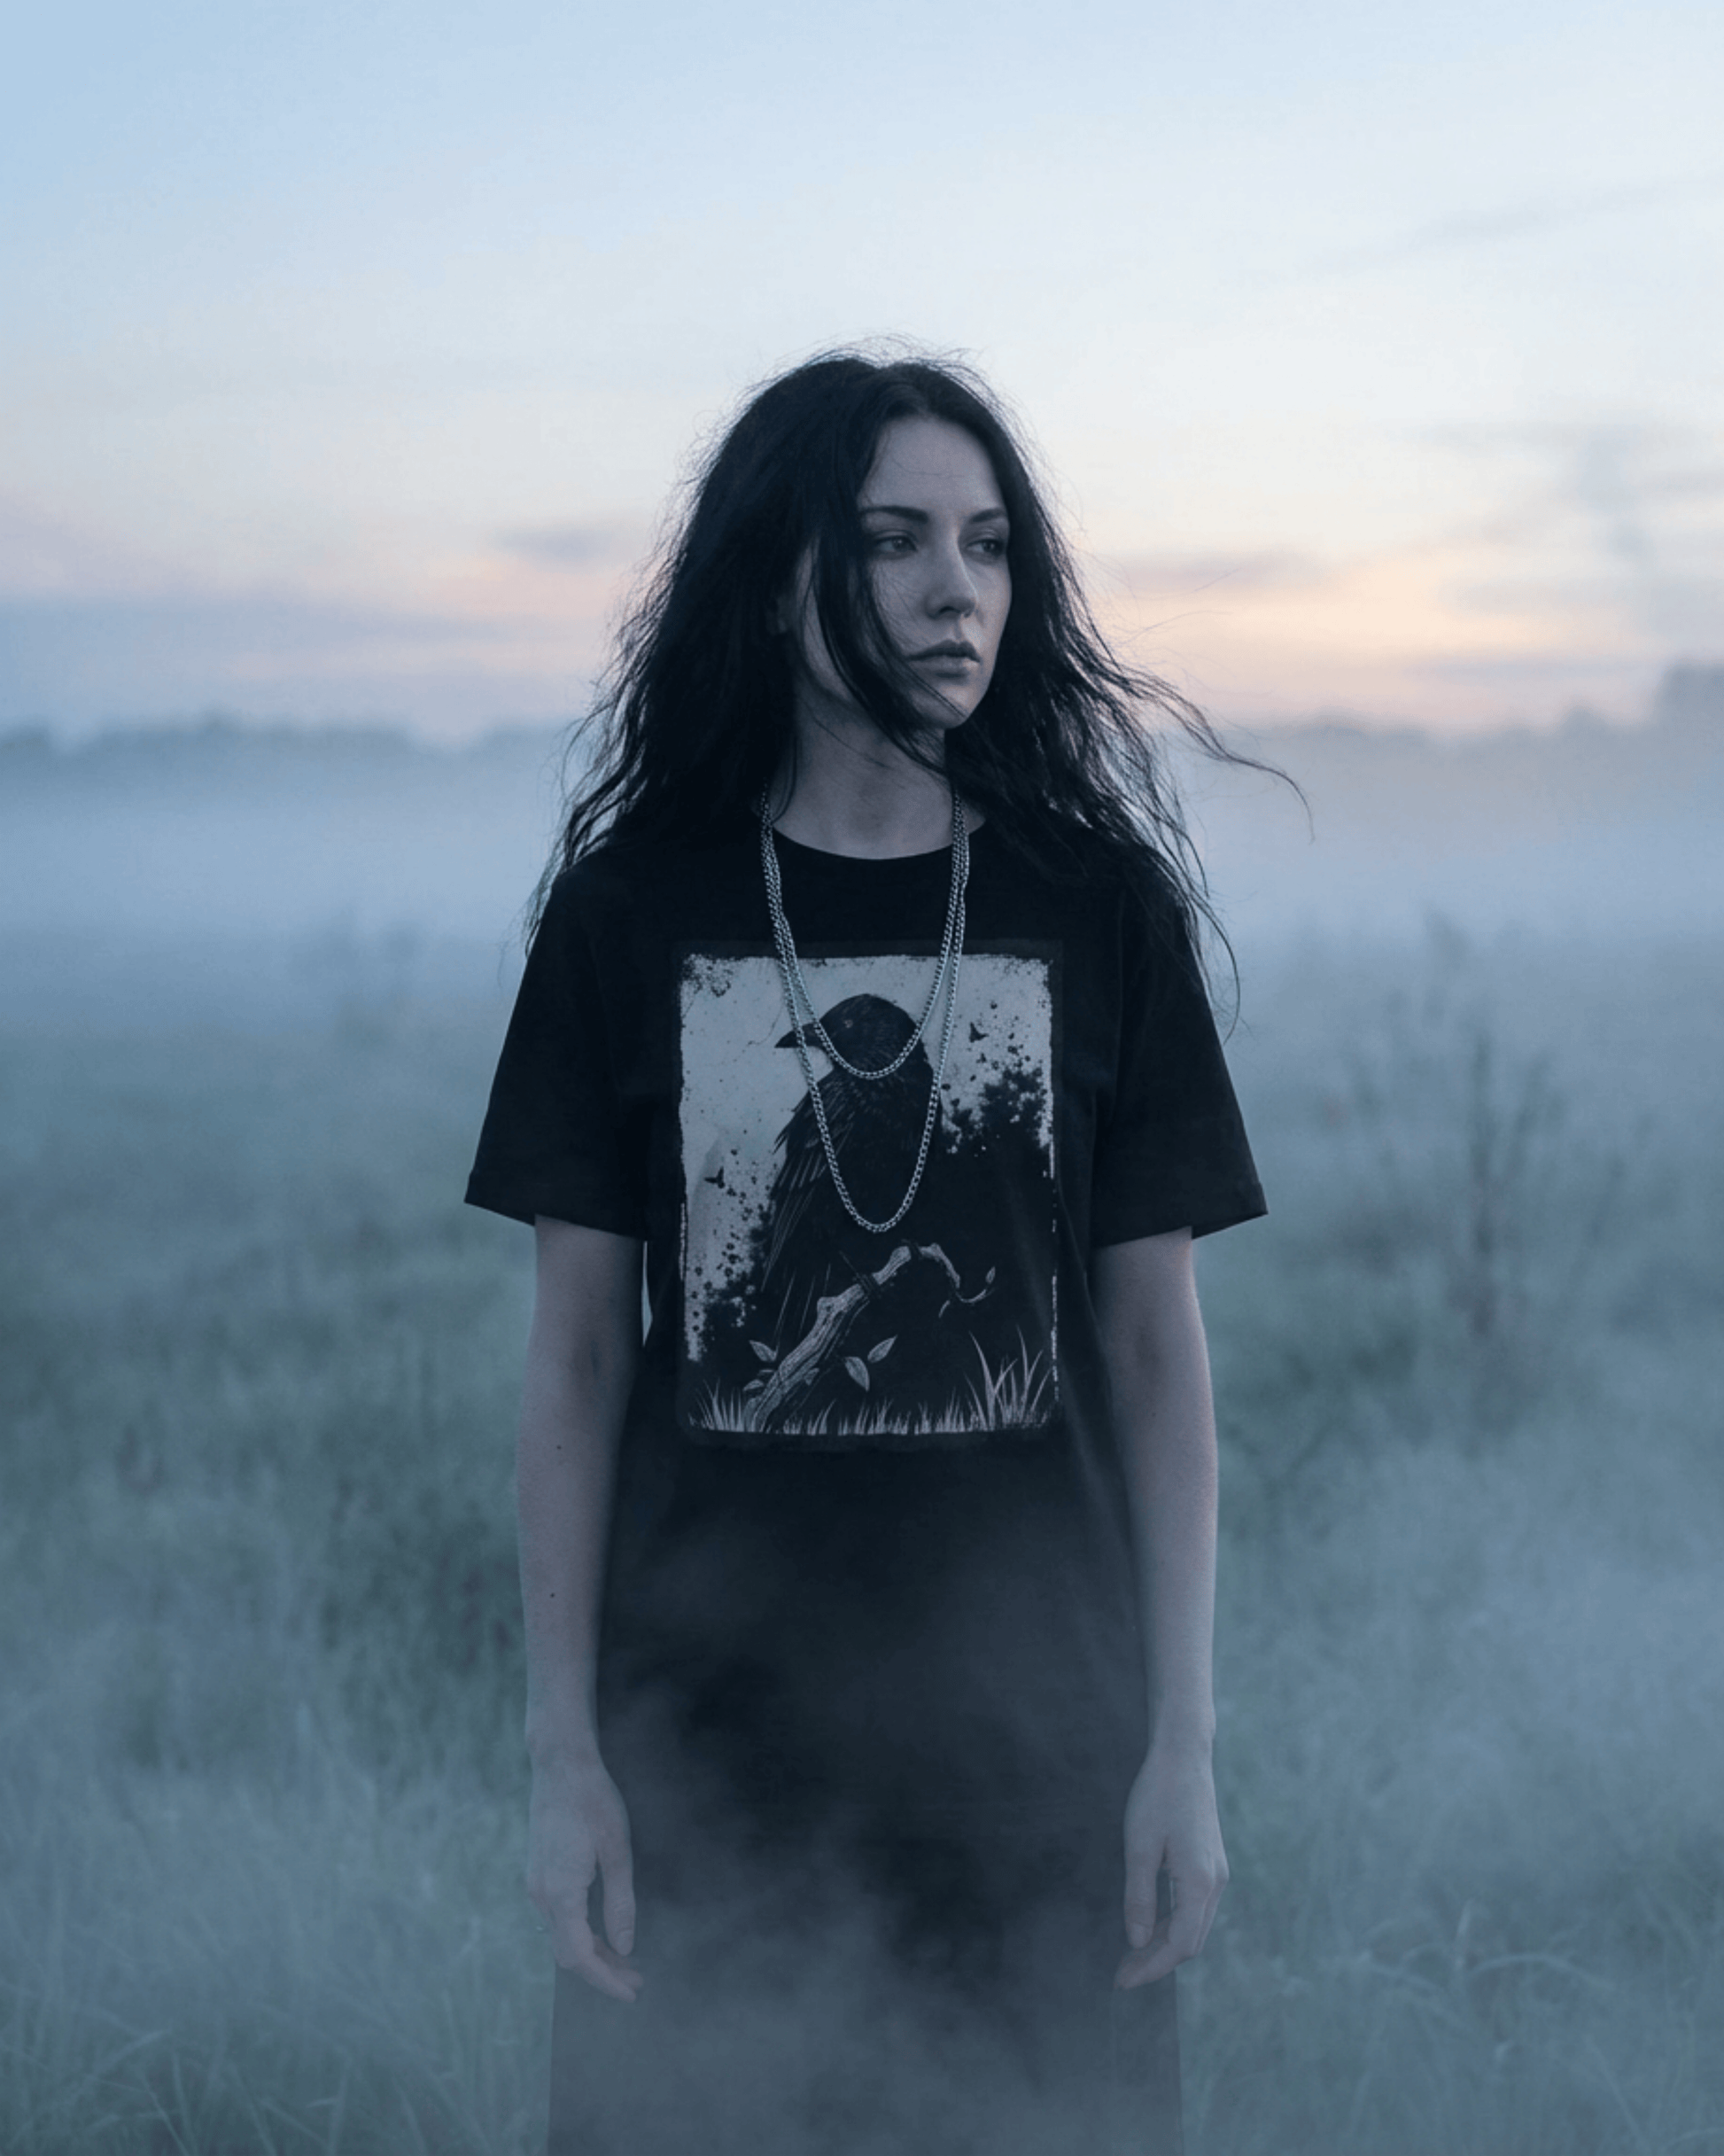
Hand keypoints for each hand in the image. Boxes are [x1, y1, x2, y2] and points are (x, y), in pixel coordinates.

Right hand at [526, 1752, 641, 2002]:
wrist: (561, 1765)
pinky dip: (581, 1934)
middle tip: (637, 1980)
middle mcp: (541, 1894)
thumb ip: (620, 1903)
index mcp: (560, 1892)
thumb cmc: (594, 1801)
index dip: (606, 1981)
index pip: (580, 1956)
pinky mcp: (539, 1874)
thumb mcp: (617, 1850)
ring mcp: (536, 1884)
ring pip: (561, 1937)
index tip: (632, 1994)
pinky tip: (603, 1933)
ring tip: (627, 1962)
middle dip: (602, 1972)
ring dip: (592, 1954)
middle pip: (568, 1954)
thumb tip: (625, 1948)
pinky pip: (557, 1919)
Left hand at [1115, 1740, 1227, 1988]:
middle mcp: (1214, 1882)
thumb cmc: (1157, 1794)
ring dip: (1163, 1944)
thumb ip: (1138, 1896)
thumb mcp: (1139, 1845)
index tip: (1122, 1981)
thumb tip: (1136, 1942)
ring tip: (1129, 1953)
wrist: (1183, 1755)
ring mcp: (1216, 1873)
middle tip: (1121, 1972)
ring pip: (1193, 1926)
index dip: (1150, 1968)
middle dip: (1156, 1962)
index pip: (1179, 1945)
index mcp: (1199, 1882)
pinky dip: (1171, 1923)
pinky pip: (1193, 1907)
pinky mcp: (1210, 1863)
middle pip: (1190, 1942)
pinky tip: (1148, 1923)